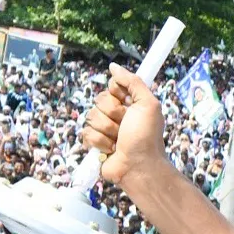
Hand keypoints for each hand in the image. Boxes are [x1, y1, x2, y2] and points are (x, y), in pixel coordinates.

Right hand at [83, 63, 166, 184]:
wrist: (139, 166)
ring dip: (107, 130)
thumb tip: (113, 66)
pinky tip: (111, 149)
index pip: (112, 86)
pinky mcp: (95, 143)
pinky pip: (86, 133)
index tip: (128, 104)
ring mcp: (104, 128)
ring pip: (91, 117)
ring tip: (119, 140)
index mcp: (129, 103)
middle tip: (125, 126)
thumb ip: (133, 82)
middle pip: (100, 100)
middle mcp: (116, 114)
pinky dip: (100, 142)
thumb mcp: (148, 104)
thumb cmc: (147, 137)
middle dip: (113, 114)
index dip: (118, 94)